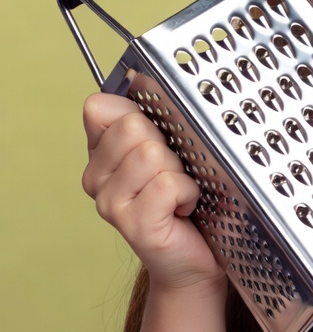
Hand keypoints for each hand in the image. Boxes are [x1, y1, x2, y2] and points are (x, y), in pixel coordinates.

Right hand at [81, 92, 223, 293]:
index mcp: (102, 151)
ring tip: (181, 190)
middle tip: (175, 170)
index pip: (102, 107)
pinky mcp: (133, 224)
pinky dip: (188, 192)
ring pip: (152, 154)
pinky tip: (185, 207)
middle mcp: (97, 177)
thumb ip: (151, 115)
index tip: (159, 135)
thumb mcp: (170, 148)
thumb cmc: (186, 197)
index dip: (139, 112)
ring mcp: (111, 203)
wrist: (196, 257)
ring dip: (181, 169)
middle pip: (133, 126)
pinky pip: (168, 184)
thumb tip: (136, 75)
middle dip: (168, 142)